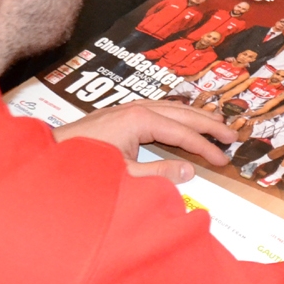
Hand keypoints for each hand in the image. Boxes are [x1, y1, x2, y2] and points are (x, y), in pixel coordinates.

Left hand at [53, 101, 235, 181]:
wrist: (50, 157)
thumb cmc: (84, 167)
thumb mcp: (125, 176)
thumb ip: (159, 173)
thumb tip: (190, 170)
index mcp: (140, 120)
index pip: (183, 133)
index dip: (206, 147)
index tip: (225, 159)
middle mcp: (137, 108)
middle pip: (183, 113)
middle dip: (209, 124)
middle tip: (233, 135)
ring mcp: (128, 108)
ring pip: (172, 107)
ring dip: (195, 116)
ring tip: (216, 122)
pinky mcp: (121, 114)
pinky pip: (159, 109)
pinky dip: (178, 114)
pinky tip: (183, 119)